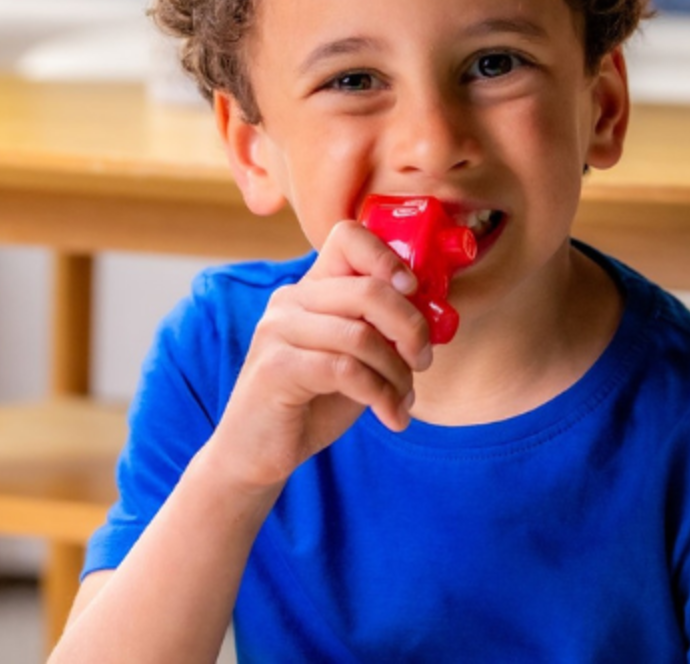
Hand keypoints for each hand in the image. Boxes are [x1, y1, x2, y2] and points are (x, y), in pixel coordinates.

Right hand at [206, 220, 432, 491]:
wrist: (256, 451)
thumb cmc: (313, 400)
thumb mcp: (356, 358)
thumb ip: (382, 330)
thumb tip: (433, 313)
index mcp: (312, 287)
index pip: (349, 237)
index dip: (388, 257)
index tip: (413, 292)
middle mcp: (291, 299)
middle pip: (369, 289)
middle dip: (411, 327)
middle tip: (422, 360)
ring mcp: (278, 330)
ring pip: (362, 336)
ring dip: (397, 373)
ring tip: (402, 399)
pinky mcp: (275, 368)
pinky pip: (346, 370)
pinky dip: (380, 395)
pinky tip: (391, 416)